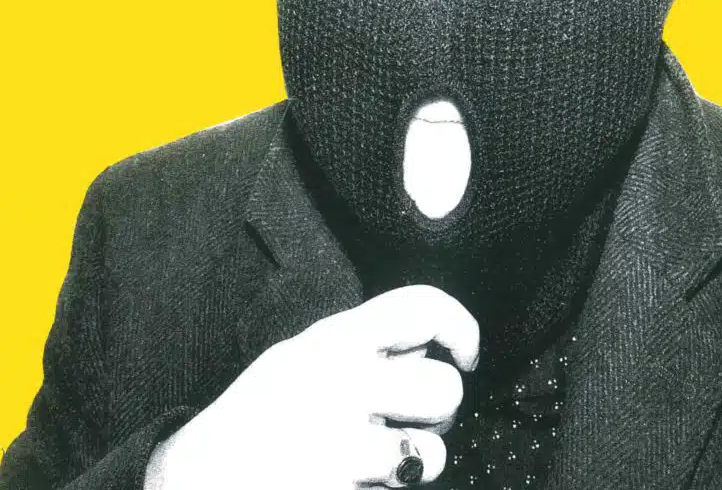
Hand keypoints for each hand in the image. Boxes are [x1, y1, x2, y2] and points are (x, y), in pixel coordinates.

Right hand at [144, 285, 478, 488]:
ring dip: (417, 462)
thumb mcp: (302, 356)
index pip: (422, 308)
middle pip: (442, 389)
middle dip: (439, 412)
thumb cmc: (260, 415)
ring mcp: (338, 445)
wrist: (195, 480)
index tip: (466, 356)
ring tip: (379, 461)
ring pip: (432, 454)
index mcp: (334, 339)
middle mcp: (341, 383)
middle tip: (409, 421)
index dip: (460, 327)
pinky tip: (352, 484)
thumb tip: (432, 347)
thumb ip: (362, 346)